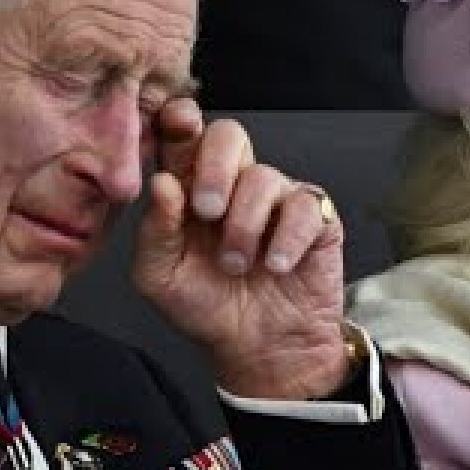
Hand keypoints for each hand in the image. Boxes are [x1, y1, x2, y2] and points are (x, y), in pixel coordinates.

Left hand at [132, 98, 349, 399]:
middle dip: (215, 168)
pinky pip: (305, 206)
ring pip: (263, 176)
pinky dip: (287, 238)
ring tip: (236, 265)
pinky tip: (276, 265)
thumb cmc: (207, 308)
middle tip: (207, 211)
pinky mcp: (314, 218)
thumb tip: (162, 183)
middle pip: (229, 134)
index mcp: (188, 187)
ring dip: (245, 225)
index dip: (180, 120)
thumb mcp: (161, 278)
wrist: (259, 349)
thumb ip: (154, 230)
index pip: (183, 134)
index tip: (178, 125)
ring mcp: (275, 198)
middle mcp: (232, 183)